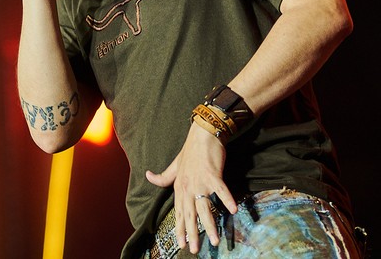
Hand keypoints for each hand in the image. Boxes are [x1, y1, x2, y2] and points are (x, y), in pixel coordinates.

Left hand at [145, 124, 236, 253]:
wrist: (202, 134)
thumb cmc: (190, 151)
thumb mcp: (174, 165)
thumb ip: (163, 176)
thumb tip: (147, 175)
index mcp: (179, 186)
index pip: (179, 212)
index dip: (180, 228)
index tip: (181, 243)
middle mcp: (188, 186)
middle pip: (190, 214)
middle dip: (192, 233)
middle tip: (193, 249)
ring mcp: (200, 181)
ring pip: (204, 207)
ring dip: (209, 224)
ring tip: (215, 240)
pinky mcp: (213, 174)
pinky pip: (220, 190)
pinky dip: (227, 199)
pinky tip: (233, 210)